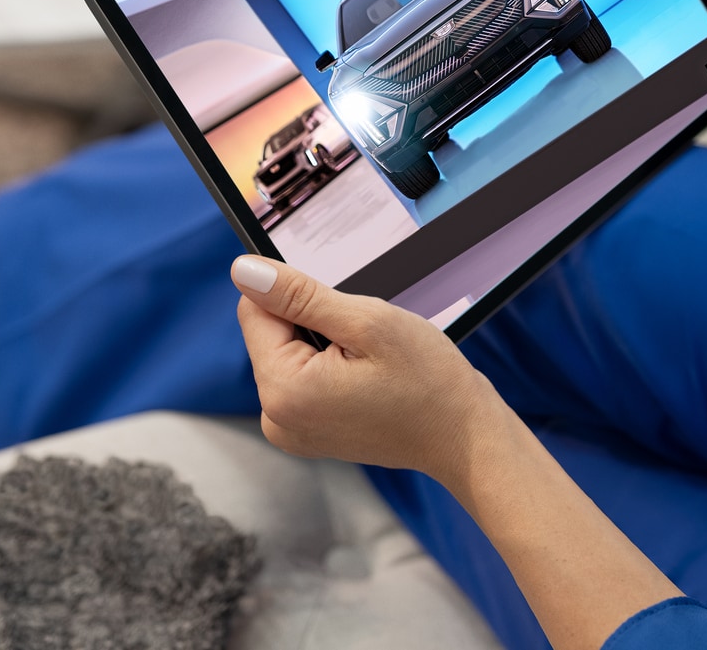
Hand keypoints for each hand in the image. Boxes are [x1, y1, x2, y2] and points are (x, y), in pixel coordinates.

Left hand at [233, 256, 505, 484]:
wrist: (462, 436)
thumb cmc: (427, 381)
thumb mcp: (366, 321)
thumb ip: (298, 295)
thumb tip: (243, 271)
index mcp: (283, 390)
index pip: (255, 310)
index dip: (300, 296)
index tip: (343, 312)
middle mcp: (276, 417)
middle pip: (270, 333)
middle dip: (314, 322)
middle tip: (364, 342)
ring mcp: (290, 430)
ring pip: (288, 352)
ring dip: (324, 343)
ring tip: (368, 363)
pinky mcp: (306, 433)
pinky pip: (302, 377)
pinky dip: (329, 366)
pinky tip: (364, 378)